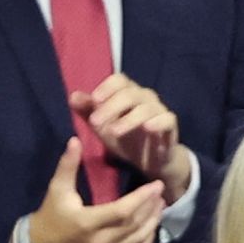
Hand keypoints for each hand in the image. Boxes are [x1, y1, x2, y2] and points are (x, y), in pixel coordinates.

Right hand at [28, 138, 165, 242]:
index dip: (142, 198)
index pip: (123, 211)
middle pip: (135, 225)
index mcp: (88, 223)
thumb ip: (68, 165)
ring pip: (139, 241)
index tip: (156, 185)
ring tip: (160, 206)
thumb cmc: (50, 216)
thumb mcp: (57, 189)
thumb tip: (76, 139)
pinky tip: (152, 227)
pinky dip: (147, 241)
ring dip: (153, 223)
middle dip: (151, 208)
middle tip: (160, 193)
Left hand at [69, 73, 191, 199]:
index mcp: (128, 93)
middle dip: (111, 107)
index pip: (119, 81)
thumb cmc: (125, 140)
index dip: (107, 87)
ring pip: (146, 107)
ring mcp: (159, 110)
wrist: (150, 161)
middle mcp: (145, 97)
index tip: (94, 101)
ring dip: (129, 118)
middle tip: (95, 122)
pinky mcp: (170, 126)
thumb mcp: (102, 127)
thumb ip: (88, 112)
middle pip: (130, 93)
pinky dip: (158, 122)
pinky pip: (167, 119)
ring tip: (114, 132)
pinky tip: (147, 128)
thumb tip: (73, 96)